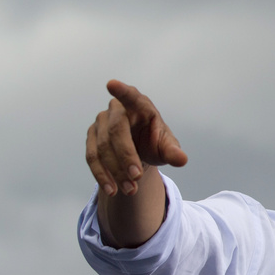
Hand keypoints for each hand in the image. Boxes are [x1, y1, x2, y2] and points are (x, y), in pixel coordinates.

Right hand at [86, 80, 187, 195]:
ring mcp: (101, 123)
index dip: (122, 91)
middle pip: (116, 131)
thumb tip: (182, 160)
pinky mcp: (92, 139)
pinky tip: (112, 190)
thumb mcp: (166, 147)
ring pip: (102, 148)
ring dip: (115, 171)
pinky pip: (92, 157)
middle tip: (137, 177)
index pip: (131, 96)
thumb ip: (173, 151)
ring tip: (131, 189)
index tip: (112, 85)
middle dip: (125, 156)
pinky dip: (102, 175)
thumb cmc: (154, 143)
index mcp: (139, 105)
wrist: (139, 153)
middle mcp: (117, 110)